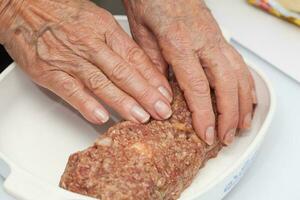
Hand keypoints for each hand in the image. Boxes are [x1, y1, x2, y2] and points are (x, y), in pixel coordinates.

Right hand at [0, 0, 172, 124]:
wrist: (21, 6)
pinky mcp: (48, 71)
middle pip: (123, 72)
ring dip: (123, 102)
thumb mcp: (96, 19)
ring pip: (101, 83)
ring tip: (141, 118)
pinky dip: (87, 104)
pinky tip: (102, 116)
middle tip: (161, 111)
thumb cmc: (61, 12)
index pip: (135, 57)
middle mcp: (90, 43)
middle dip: (146, 95)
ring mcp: (69, 58)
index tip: (165, 94)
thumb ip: (116, 43)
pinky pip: (71, 89)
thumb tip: (138, 67)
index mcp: (104, 29)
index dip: (152, 78)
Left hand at [124, 0, 256, 144]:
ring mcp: (215, 38)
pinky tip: (247, 97)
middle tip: (226, 137)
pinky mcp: (219, 36)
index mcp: (179, 42)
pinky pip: (239, 62)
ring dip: (243, 103)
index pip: (197, 87)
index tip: (207, 134)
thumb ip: (153, 65)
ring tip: (242, 125)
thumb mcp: (141, 35)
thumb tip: (161, 94)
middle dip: (229, 116)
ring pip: (238, 74)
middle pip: (225, 84)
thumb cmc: (150, 0)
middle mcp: (203, 41)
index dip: (205, 115)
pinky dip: (246, 83)